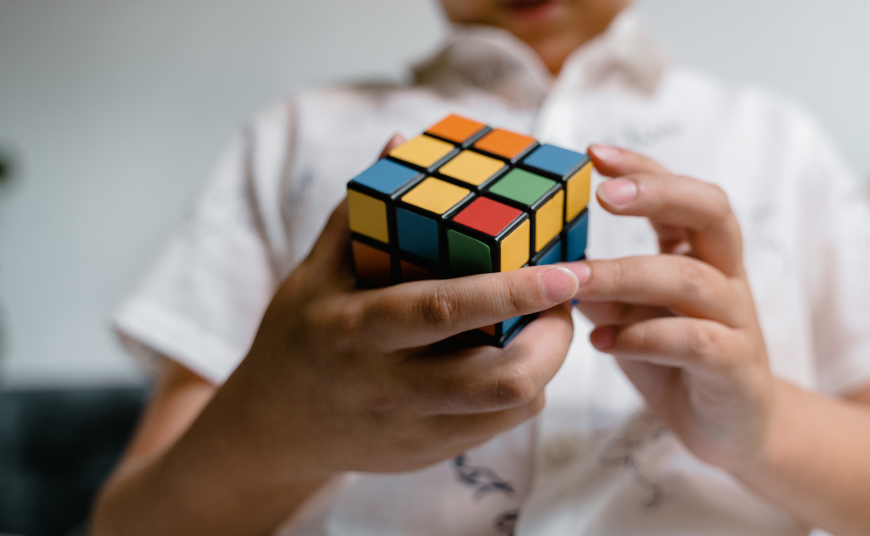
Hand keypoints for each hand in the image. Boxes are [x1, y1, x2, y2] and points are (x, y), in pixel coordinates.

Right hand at [206, 134, 579, 478]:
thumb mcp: (315, 270)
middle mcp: (388, 387)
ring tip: (544, 323)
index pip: (445, 311)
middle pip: (499, 379)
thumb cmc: (299, 334)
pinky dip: (523, 388)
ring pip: (510, 407)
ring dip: (547, 363)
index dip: (513, 291)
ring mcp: (413, 430)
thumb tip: (403, 142)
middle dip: (554, 338)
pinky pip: (499, 426)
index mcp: (357, 330)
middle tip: (564, 298)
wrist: (273, 430)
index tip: (567, 270)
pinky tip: (513, 356)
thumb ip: (363, 211)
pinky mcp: (431, 454)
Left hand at [564, 144, 773, 469]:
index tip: (593, 153)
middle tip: (603, 194)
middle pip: (711, 211)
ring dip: (626, 275)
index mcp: (701, 251)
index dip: (642, 169)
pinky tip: (603, 341)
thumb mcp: (628, 315)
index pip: (681, 193)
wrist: (732, 425)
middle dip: (657, 194)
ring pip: (692, 278)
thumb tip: (543, 261)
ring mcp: (736, 318)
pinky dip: (645, 338)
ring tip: (574, 282)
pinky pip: (696, 341)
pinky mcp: (735, 365)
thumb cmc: (674, 359)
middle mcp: (725, 274)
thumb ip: (599, 287)